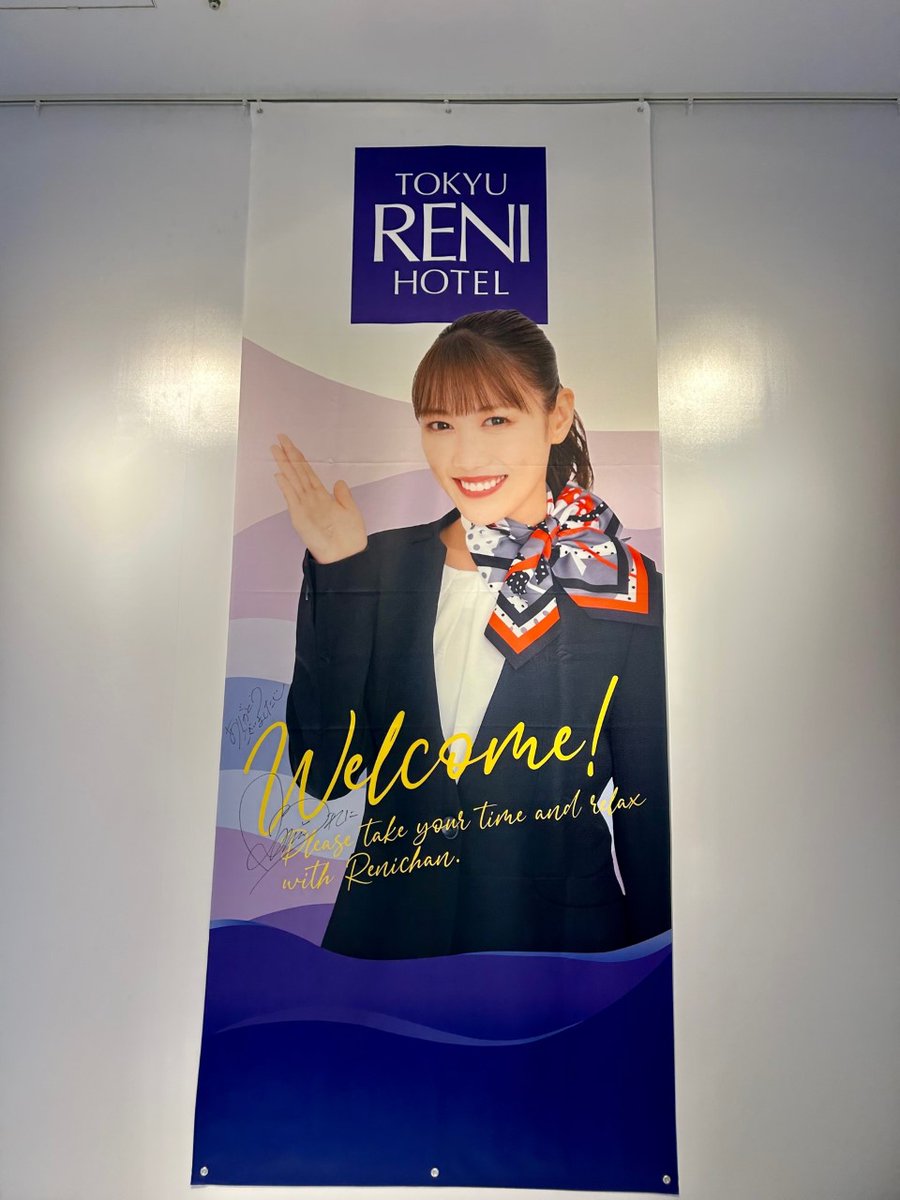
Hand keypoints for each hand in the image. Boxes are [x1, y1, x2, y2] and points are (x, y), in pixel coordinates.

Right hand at [271, 434, 366, 563]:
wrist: (346, 555)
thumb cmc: (349, 537)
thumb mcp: (350, 511)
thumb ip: (343, 495)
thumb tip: (338, 481)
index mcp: (322, 496)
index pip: (307, 472)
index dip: (299, 457)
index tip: (290, 444)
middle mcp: (311, 498)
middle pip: (297, 472)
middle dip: (288, 455)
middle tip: (278, 439)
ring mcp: (304, 506)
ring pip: (292, 480)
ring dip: (284, 466)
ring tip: (275, 450)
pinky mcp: (300, 517)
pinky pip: (292, 498)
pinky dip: (286, 487)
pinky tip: (279, 475)